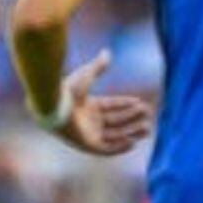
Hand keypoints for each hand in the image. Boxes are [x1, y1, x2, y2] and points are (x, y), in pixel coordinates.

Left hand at [34, 50, 153, 155]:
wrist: (53, 106)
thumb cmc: (66, 90)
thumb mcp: (86, 75)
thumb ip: (97, 66)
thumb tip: (107, 52)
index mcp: (87, 106)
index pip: (111, 107)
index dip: (125, 105)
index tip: (140, 102)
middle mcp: (88, 121)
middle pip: (115, 121)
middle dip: (133, 119)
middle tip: (148, 116)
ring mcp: (87, 133)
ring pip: (113, 135)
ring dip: (130, 133)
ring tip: (147, 129)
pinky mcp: (86, 144)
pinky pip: (105, 149)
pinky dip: (118, 148)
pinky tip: (132, 143)